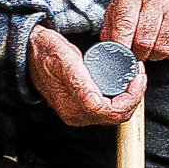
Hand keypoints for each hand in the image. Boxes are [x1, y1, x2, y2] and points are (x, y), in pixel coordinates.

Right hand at [28, 26, 146, 126]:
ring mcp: (78, 113)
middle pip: (116, 116)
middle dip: (134, 96)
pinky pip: (107, 109)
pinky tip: (123, 83)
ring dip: (129, 97)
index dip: (131, 97)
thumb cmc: (44, 50)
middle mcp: (76, 114)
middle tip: (139, 74)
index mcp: (73, 105)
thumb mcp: (63, 57)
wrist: (30, 51)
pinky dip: (120, 98)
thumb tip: (94, 101)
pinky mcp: (80, 108)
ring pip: (114, 115)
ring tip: (133, 76)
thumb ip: (78, 78)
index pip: (111, 112)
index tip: (138, 77)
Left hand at [102, 0, 168, 61]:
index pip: (125, 25)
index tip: (119, 59)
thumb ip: (111, 29)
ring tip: (149, 49)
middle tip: (135, 55)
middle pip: (144, 40)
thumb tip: (109, 54)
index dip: (121, 48)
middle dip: (137, 55)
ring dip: (154, 56)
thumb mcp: (119, 5)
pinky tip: (164, 45)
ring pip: (163, 47)